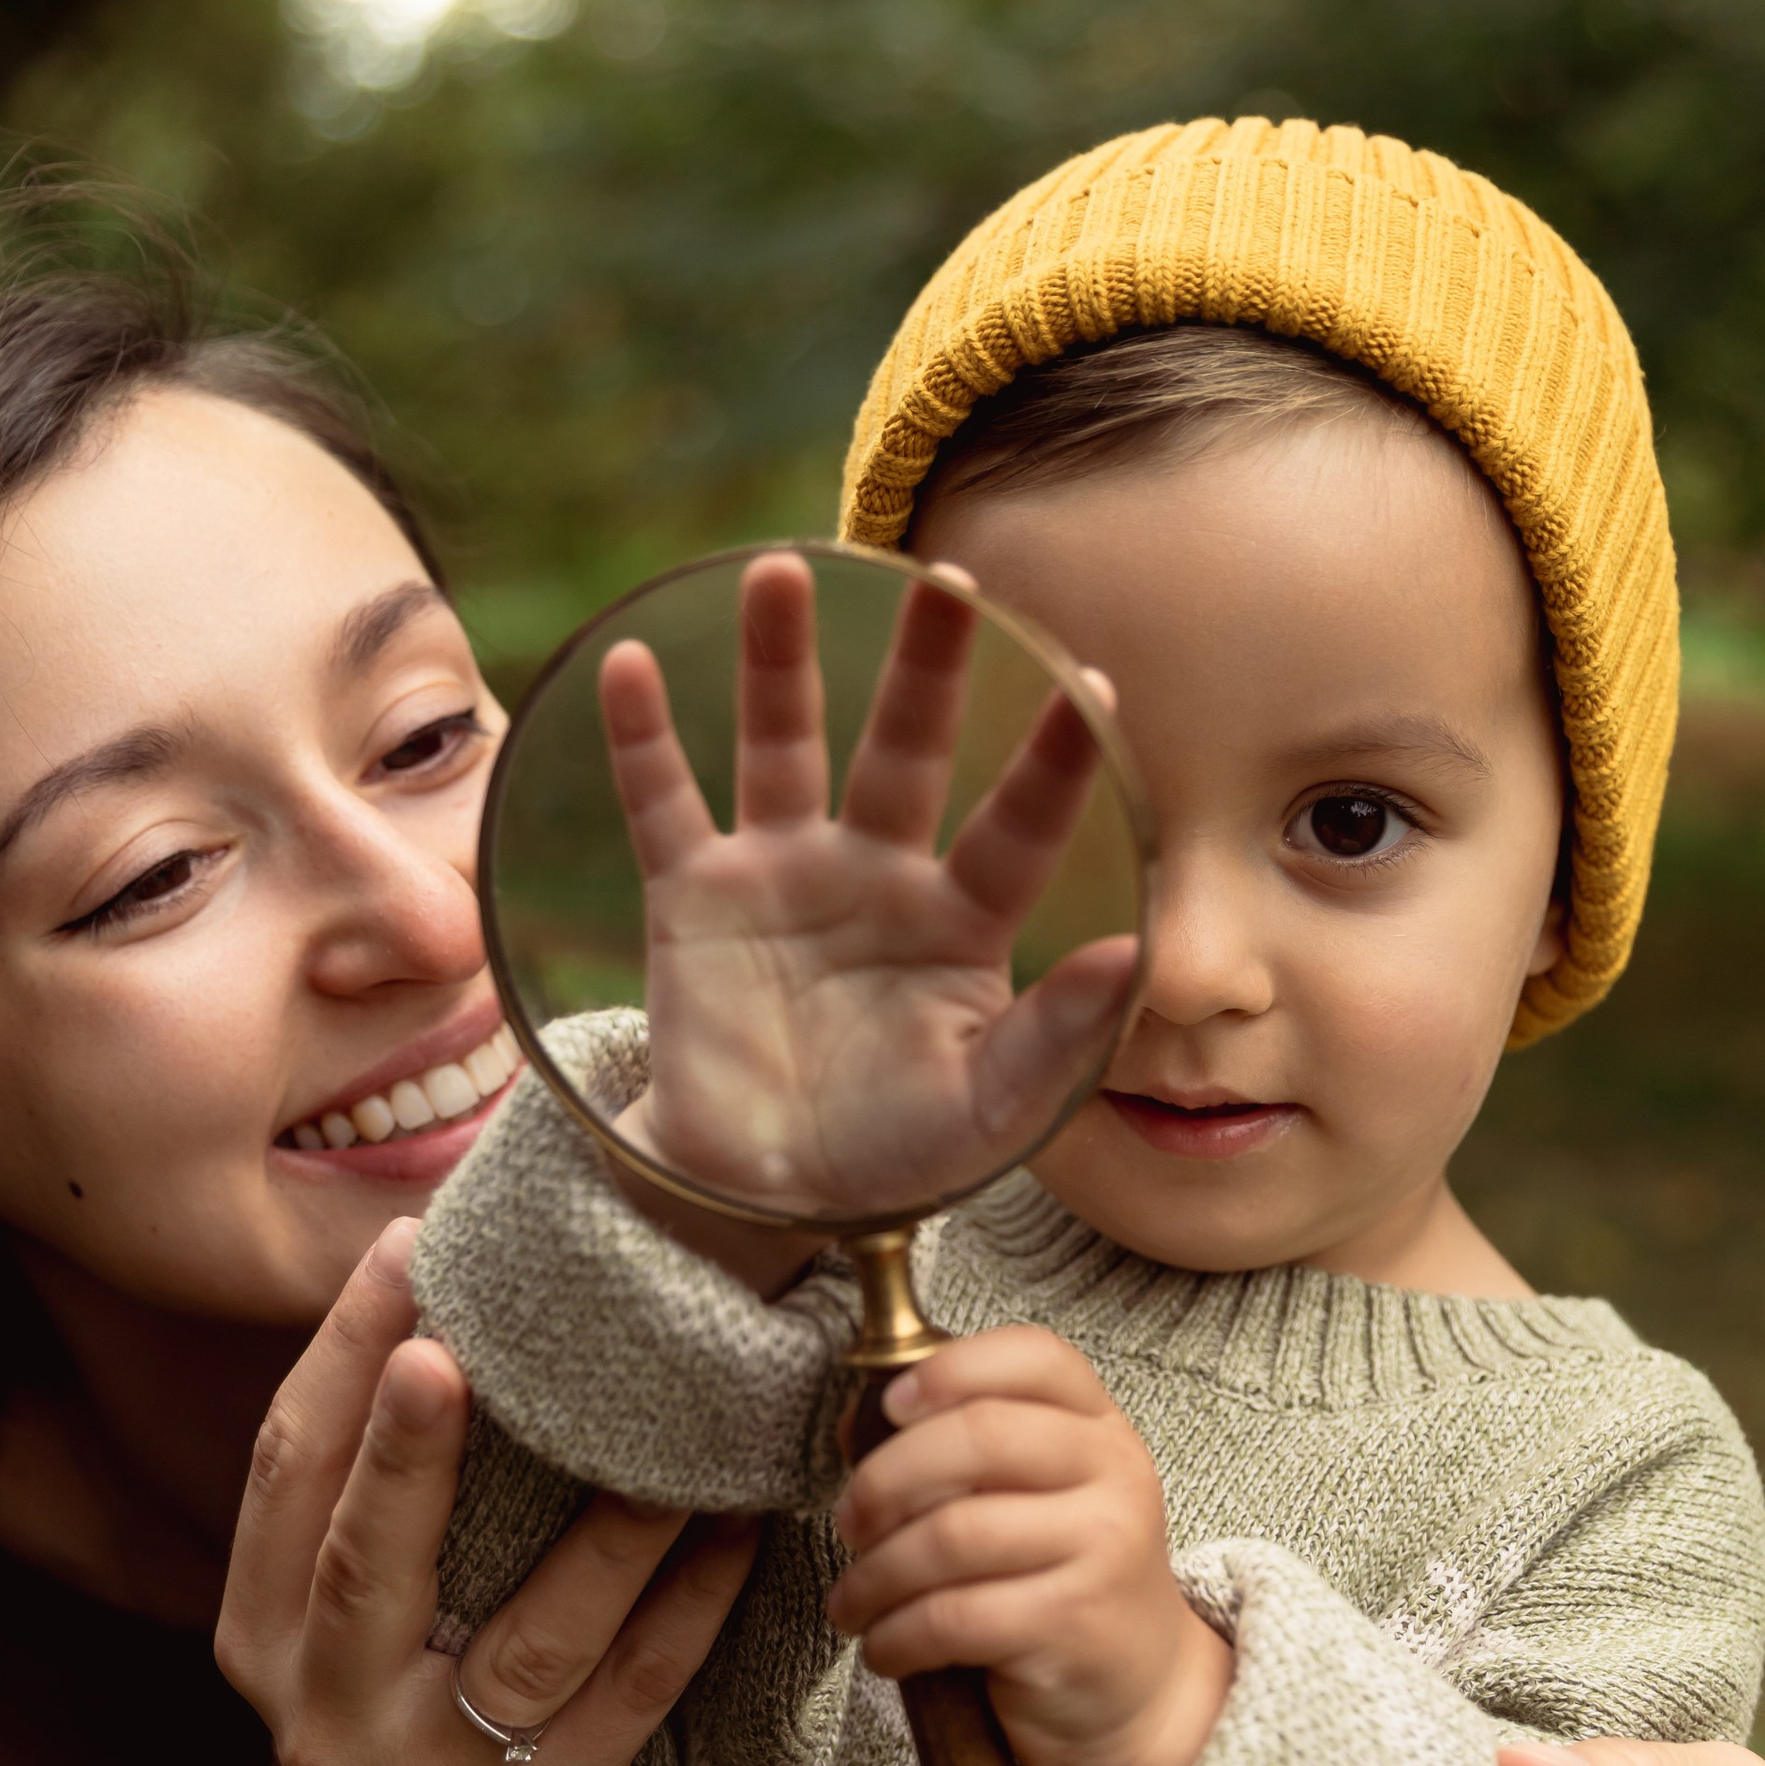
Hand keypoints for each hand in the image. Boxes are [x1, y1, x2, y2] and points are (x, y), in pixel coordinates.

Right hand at [216, 1221, 755, 1765]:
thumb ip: (374, 1479)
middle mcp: (327, 1708)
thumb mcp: (352, 1610)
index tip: (404, 1249)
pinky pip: (632, 1690)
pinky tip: (733, 1529)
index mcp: (261, 1634)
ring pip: (531, 1634)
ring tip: (670, 1430)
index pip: (284, 1473)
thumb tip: (443, 1278)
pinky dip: (688, 1604)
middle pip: (364, 1559)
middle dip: (405, 1447)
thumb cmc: (416, 1695)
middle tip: (452, 1338)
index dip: (339, 1358)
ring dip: (607, 1524)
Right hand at [602, 552, 1133, 1227]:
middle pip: (904, 747)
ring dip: (777, 660)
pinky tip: (626, 665)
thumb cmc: (898, 1153)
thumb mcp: (991, 1110)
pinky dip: (641, 739)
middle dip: (925, 664)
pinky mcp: (692, 897)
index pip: (1017, 822)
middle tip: (949, 576)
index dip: (1053, 757)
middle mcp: (875, 873)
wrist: (768, 1194)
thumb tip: (1138, 957)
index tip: (1094, 681)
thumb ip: (1057, 1036)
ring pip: (781, 743)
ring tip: (779, 571)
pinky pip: (662, 803)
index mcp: (960, 920)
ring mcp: (780, 874)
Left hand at [827, 1326, 1232, 1765]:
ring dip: (876, 1575)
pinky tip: (886, 1647)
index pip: (1034, 1357)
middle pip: (979, 1436)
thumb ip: (959, 1450)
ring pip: (952, 1535)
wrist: (1142, 1688)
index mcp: (1100, 1427)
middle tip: (850, 1524)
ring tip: (853, 1602)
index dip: (951, 1368)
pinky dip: (897, 1636)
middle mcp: (1114, 1474)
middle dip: (886, 1480)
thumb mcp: (1033, 1497)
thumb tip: (856, 1425)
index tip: (889, 1405)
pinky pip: (953, 1616)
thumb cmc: (1062, 1579)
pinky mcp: (1074, 1622)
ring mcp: (1103, 1547)